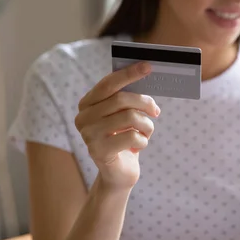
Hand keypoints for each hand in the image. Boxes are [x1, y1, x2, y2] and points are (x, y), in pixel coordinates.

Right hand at [75, 62, 160, 190]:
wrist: (118, 173)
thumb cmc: (124, 138)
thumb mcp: (125, 115)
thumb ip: (129, 98)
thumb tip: (146, 75)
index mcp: (87, 104)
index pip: (108, 83)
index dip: (129, 74)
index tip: (148, 66)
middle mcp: (83, 118)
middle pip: (120, 100)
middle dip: (144, 102)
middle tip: (156, 110)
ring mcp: (89, 136)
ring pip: (130, 117)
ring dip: (147, 125)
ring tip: (146, 132)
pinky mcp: (99, 152)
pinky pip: (132, 137)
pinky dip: (143, 141)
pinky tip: (139, 146)